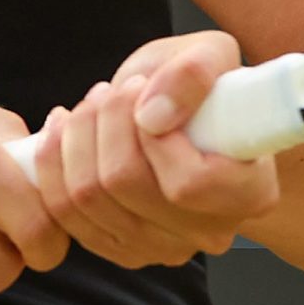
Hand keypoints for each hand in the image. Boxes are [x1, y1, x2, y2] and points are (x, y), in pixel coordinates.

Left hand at [33, 30, 279, 269]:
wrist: (184, 116)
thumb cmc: (204, 87)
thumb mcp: (210, 54)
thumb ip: (194, 72)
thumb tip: (152, 114)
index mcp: (250, 191)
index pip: (190, 184)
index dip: (155, 138)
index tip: (144, 92)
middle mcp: (210, 232)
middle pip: (127, 187)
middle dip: (105, 123)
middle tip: (112, 90)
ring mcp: (163, 248)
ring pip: (89, 199)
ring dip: (76, 138)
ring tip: (92, 104)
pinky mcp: (121, 250)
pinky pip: (64, 215)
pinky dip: (53, 164)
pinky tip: (63, 129)